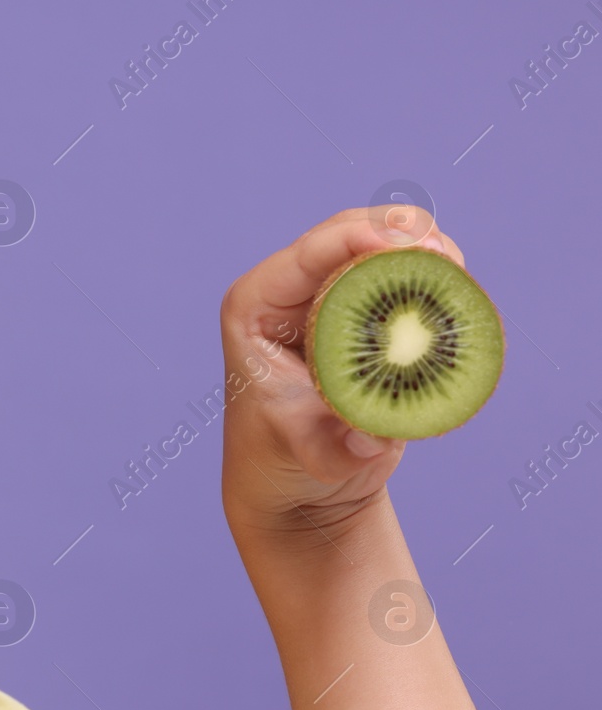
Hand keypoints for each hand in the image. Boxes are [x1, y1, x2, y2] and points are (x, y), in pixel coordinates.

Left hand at [218, 205, 466, 538]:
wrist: (296, 478)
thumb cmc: (286, 462)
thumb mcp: (311, 457)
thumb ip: (339, 450)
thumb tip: (374, 439)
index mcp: (254, 308)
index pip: (307, 254)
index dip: (360, 238)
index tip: (412, 245)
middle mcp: (283, 291)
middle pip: (345, 232)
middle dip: (400, 233)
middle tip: (448, 257)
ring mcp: (319, 294)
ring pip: (373, 242)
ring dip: (420, 247)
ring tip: (455, 271)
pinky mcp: (353, 306)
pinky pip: (392, 270)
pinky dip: (425, 271)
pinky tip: (455, 288)